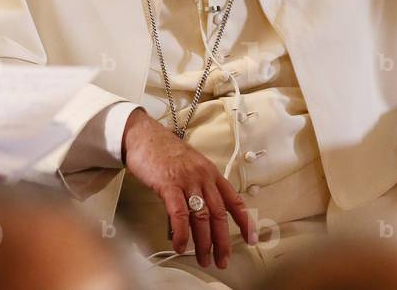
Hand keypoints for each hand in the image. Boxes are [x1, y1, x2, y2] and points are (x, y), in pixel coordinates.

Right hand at [122, 109, 254, 267]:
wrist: (145, 136)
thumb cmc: (166, 153)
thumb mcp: (190, 168)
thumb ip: (197, 188)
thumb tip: (198, 216)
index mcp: (212, 173)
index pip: (234, 199)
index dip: (244, 220)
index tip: (251, 237)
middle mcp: (204, 177)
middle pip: (220, 213)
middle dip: (223, 240)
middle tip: (223, 259)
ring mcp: (188, 180)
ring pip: (202, 216)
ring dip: (204, 242)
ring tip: (204, 259)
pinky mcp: (169, 184)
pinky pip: (179, 213)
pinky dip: (181, 232)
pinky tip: (180, 245)